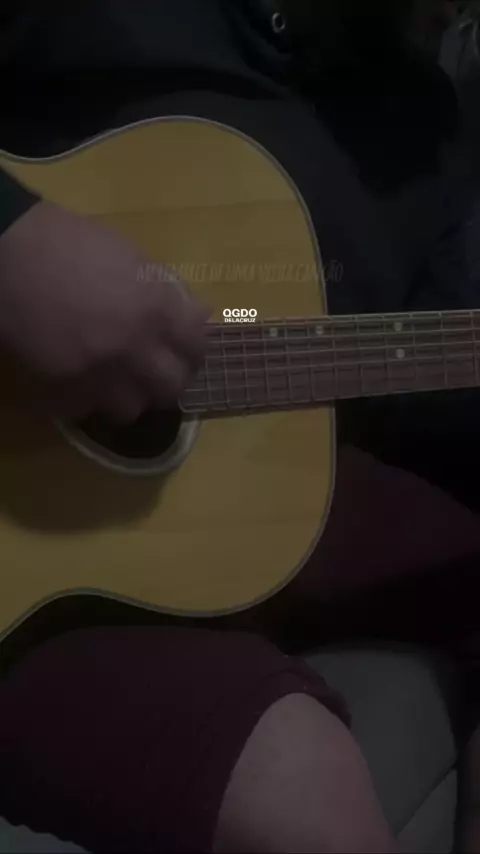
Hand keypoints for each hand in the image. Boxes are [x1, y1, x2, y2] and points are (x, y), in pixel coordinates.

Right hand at [0, 202, 208, 421]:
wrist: (7, 255)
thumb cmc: (67, 243)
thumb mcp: (129, 256)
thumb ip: (164, 292)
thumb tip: (194, 316)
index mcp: (154, 308)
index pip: (197, 346)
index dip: (195, 349)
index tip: (189, 349)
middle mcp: (132, 348)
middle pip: (172, 388)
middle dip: (169, 380)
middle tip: (159, 371)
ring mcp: (96, 373)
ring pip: (131, 409)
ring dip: (130, 395)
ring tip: (119, 380)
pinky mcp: (60, 389)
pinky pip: (87, 411)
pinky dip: (88, 400)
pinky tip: (83, 380)